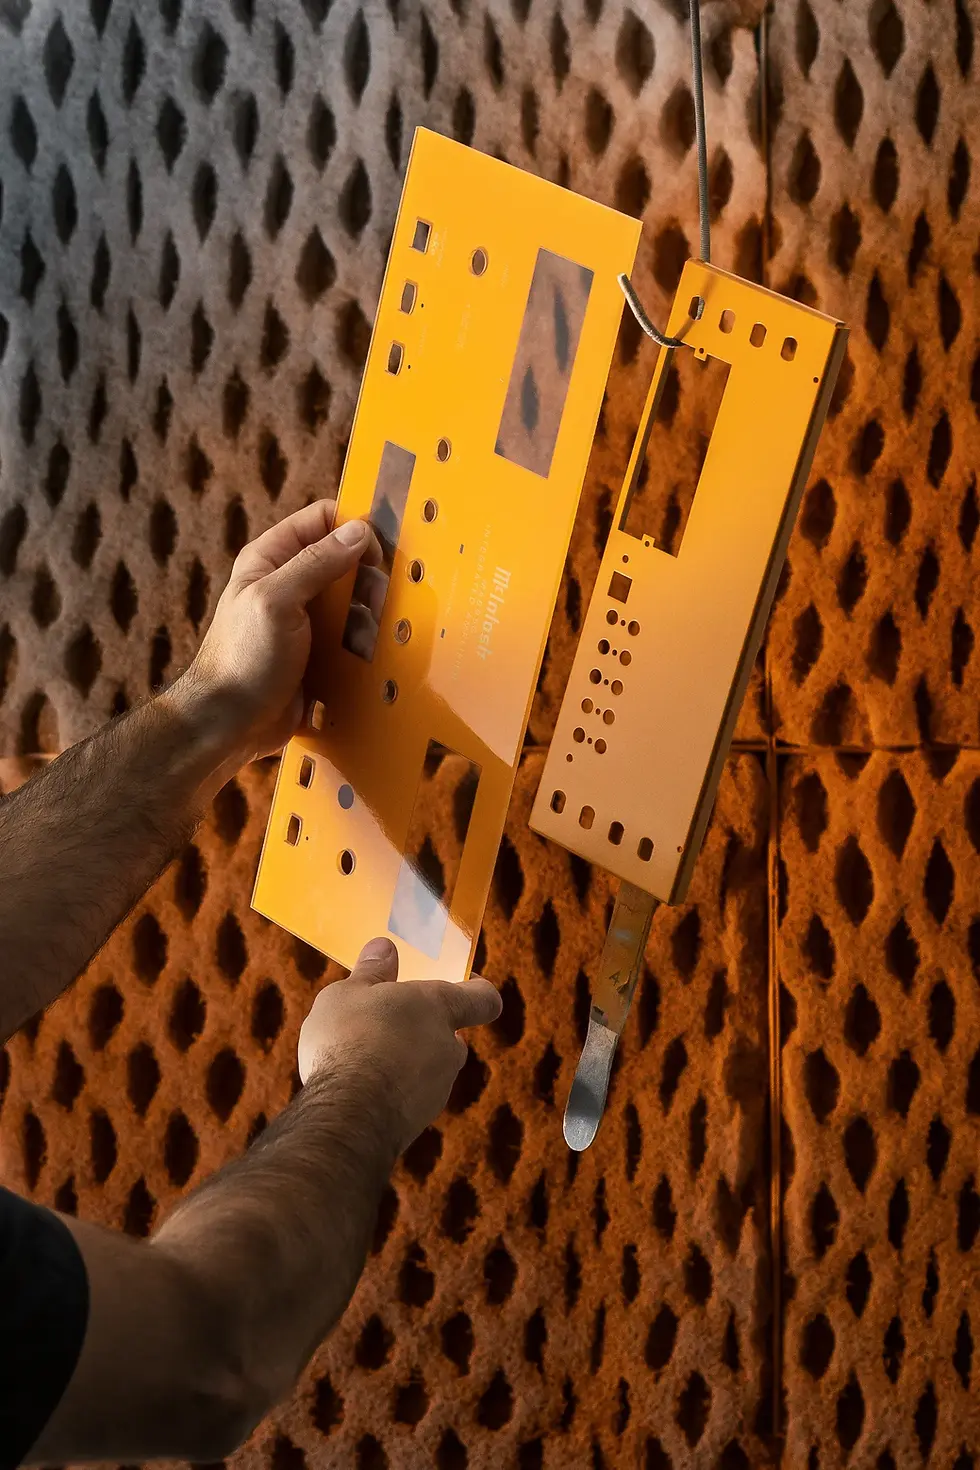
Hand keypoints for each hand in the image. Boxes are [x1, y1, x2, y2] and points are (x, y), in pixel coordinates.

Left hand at [176, 501, 381, 766]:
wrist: (230, 724)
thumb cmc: (242, 659)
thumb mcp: (277, 601)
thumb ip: (316, 562)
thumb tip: (359, 531)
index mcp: (271, 558)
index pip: (323, 520)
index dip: (354, 528)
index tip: (378, 552)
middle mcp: (290, 583)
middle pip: (346, 561)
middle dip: (368, 578)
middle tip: (377, 601)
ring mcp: (305, 620)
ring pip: (354, 602)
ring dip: (368, 616)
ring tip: (365, 637)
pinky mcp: (318, 652)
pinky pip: (352, 637)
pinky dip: (364, 644)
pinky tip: (364, 657)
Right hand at [298, 939, 502, 1153]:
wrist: (347, 1117)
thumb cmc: (347, 1040)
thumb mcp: (348, 993)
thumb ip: (371, 972)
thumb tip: (385, 948)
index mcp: (438, 1007)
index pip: (484, 998)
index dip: (479, 992)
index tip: (468, 986)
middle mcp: (448, 1048)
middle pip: (451, 1036)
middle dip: (426, 1030)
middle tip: (388, 1024)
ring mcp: (436, 1090)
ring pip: (430, 1069)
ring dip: (406, 1063)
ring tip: (361, 1059)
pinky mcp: (418, 1122)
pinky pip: (410, 1097)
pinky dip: (393, 1091)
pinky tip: (357, 1090)